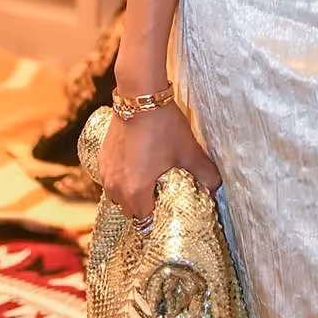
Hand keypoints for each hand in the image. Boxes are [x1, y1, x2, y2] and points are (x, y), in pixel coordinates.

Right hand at [97, 102, 221, 221]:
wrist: (140, 97)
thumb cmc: (164, 126)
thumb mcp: (189, 152)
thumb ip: (206, 175)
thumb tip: (215, 189)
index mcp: (136, 191)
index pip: (144, 220)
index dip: (157, 218)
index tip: (168, 212)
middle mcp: (116, 187)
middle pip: (129, 211)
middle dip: (144, 208)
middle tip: (161, 197)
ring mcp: (106, 173)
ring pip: (118, 197)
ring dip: (131, 195)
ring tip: (149, 182)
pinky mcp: (102, 159)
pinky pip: (111, 180)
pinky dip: (122, 180)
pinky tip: (137, 167)